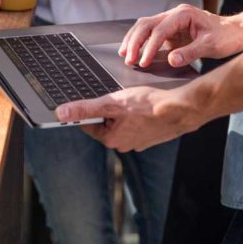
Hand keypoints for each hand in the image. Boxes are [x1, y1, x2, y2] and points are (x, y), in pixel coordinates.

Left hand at [55, 86, 199, 151]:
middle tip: (120, 98)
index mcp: (110, 140)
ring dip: (124, 111)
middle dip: (109, 109)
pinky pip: (137, 123)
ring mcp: (138, 142)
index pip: (88, 124)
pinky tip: (144, 106)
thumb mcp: (112, 102)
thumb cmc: (149, 105)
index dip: (89, 109)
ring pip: (122, 122)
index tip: (94, 99)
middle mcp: (123, 145)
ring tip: (134, 101)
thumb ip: (85, 108)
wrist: (181, 109)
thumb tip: (61, 113)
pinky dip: (137, 115)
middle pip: (105, 122)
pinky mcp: (150, 136)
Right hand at [119, 4, 242, 67]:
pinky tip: (135, 52)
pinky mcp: (172, 30)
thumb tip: (171, 60)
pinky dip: (141, 42)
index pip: (159, 30)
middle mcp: (174, 14)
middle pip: (146, 24)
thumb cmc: (226, 36)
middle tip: (127, 58)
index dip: (149, 47)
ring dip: (134, 40)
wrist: (236, 32)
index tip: (143, 62)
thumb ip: (190, 53)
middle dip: (134, 41)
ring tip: (125, 54)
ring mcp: (172, 21)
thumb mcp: (210, 46)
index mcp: (183, 14)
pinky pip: (152, 34)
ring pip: (145, 26)